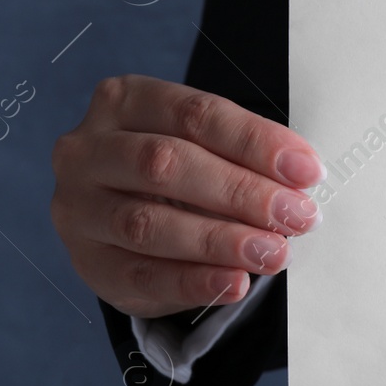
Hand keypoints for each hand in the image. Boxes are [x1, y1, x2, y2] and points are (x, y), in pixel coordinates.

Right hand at [51, 75, 324, 317]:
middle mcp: (88, 150)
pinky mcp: (86, 260)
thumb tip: (301, 180)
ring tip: (272, 253)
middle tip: (296, 216)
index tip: (306, 171)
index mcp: (125, 101)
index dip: (255, 142)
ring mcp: (78, 207)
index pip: (195, 114)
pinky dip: (194, 281)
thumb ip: (245, 157)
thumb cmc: (179, 172)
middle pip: (167, 164)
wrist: (127, 222)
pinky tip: (235, 283)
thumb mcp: (207, 148)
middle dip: (242, 192)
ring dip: (220, 240)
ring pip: (148, 223)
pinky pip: (140, 275)